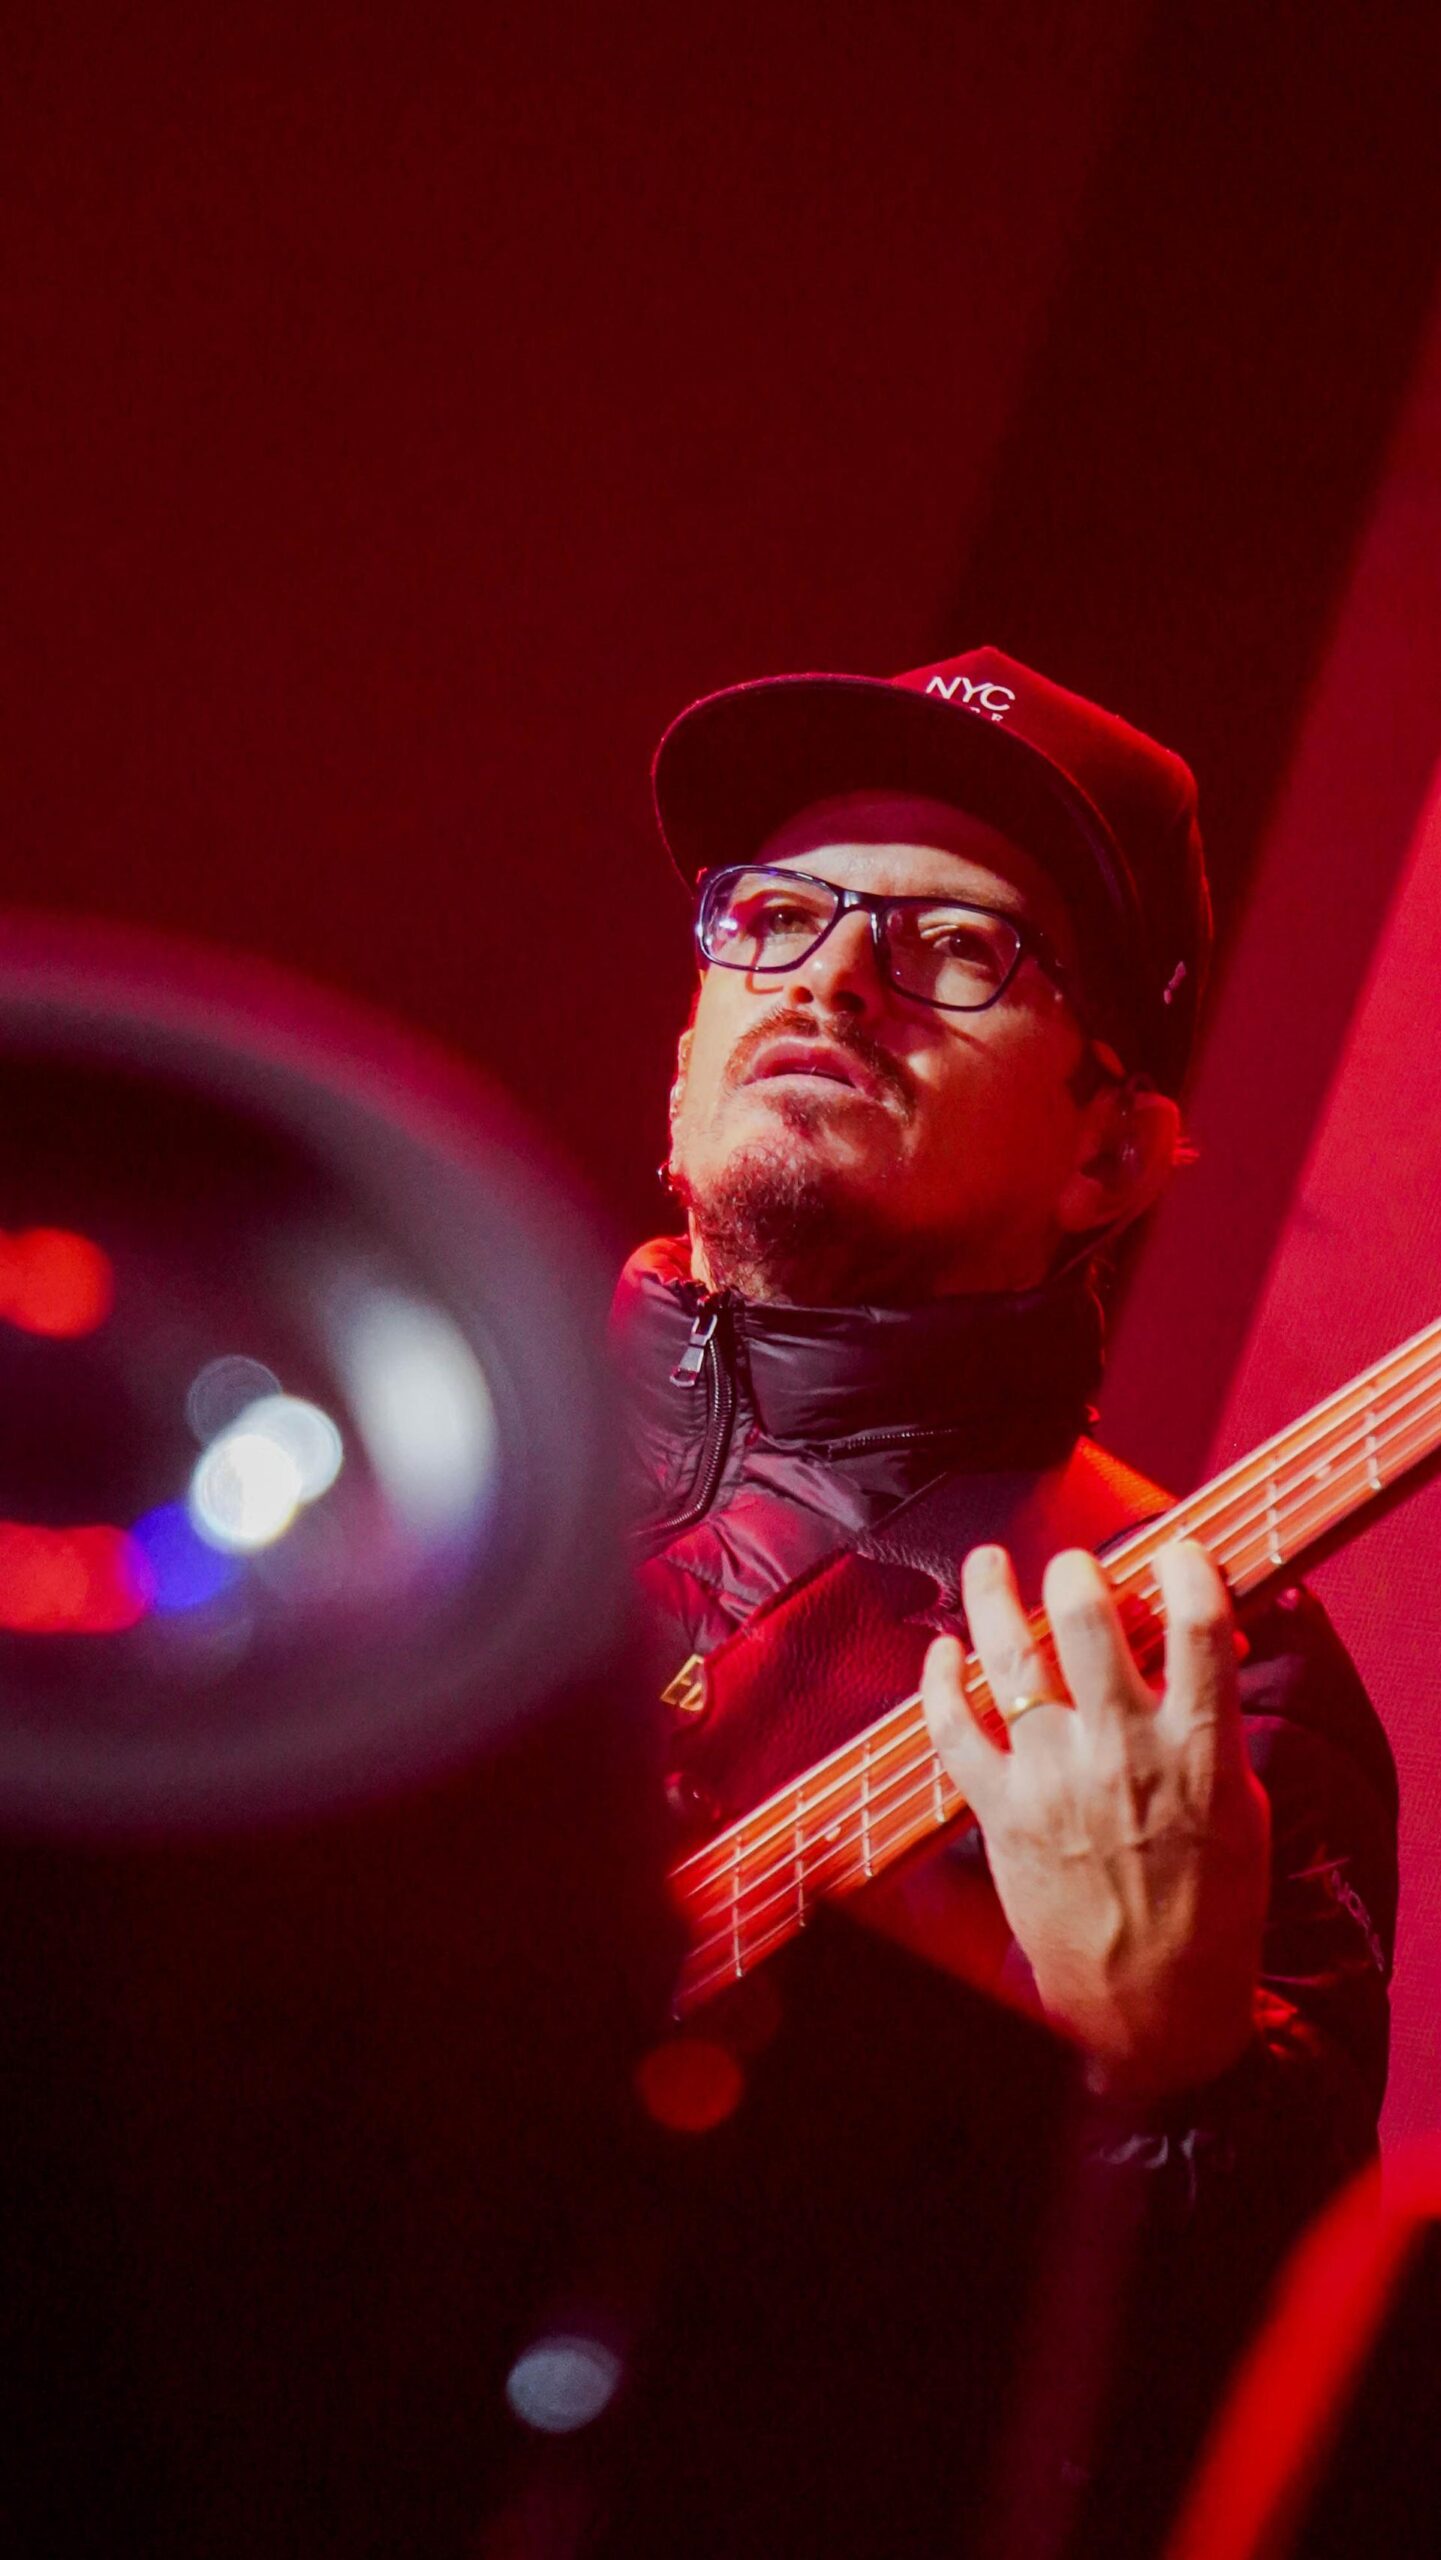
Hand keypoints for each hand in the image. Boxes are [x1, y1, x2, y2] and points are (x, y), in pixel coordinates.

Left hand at [921, 1540, 1269, 2101]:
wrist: (1151, 2006)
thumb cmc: (1210, 1908)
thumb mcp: (1243, 1811)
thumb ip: (1217, 1727)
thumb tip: (1208, 1650)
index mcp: (1198, 1752)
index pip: (1199, 1626)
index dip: (1187, 1569)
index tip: (1176, 1552)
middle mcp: (1121, 1754)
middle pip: (1087, 1622)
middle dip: (1077, 1573)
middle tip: (1075, 1568)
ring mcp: (1053, 1780)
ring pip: (1010, 1659)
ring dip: (993, 1595)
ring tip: (989, 1562)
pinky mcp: (1001, 1812)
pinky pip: (953, 1728)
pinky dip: (940, 1681)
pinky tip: (943, 1651)